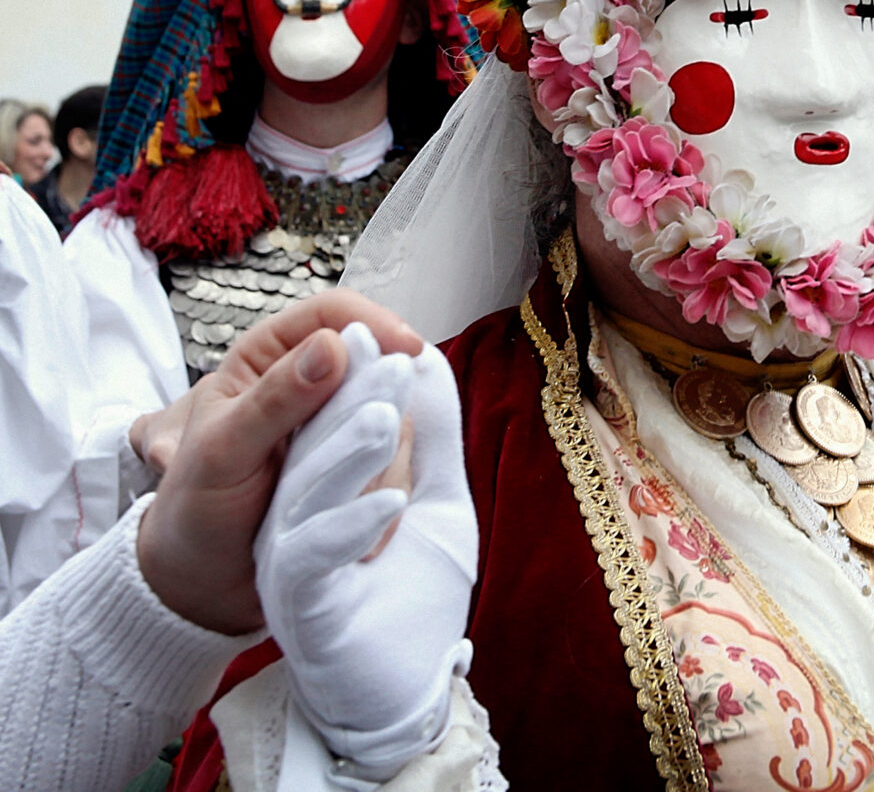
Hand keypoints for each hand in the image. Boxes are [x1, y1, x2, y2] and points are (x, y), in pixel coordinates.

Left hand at [135, 290, 424, 634]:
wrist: (204, 584)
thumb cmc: (195, 511)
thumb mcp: (221, 452)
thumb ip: (274, 399)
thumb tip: (333, 346)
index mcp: (269, 361)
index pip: (332, 313)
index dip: (375, 322)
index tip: (407, 350)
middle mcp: (314, 388)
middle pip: (380, 368)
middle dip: (379, 412)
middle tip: (358, 455)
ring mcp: (343, 432)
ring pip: (397, 424)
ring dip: (377, 466)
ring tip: (331, 506)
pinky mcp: (363, 473)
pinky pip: (401, 471)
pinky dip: (385, 501)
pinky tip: (353, 528)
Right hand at [256, 323, 477, 774]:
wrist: (406, 682)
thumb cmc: (416, 590)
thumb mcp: (438, 498)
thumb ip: (435, 436)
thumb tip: (430, 361)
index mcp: (325, 485)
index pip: (333, 418)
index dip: (360, 376)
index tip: (391, 334)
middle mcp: (297, 515)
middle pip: (313, 444)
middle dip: (351, 398)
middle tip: (386, 354)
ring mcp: (291, 558)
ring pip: (308, 492)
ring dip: (348, 450)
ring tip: (390, 417)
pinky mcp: (298, 601)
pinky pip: (315, 555)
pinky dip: (352, 524)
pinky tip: (392, 501)